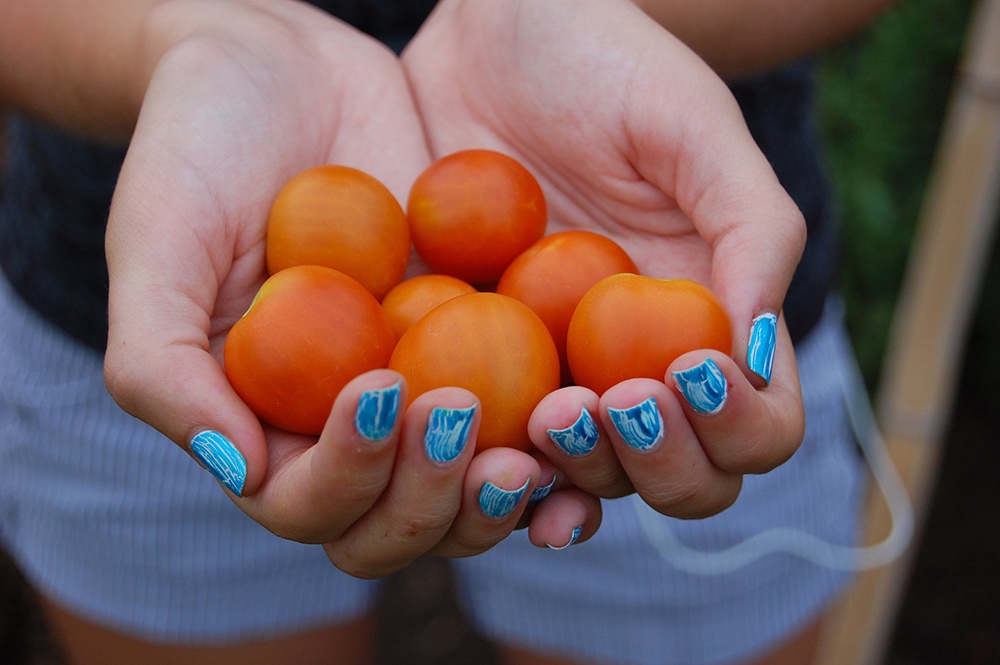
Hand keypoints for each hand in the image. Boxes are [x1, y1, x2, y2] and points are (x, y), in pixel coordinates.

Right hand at [102, 0, 597, 575]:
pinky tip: (594, 397)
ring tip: (549, 423)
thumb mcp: (157, 240)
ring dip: (508, 484)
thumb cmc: (199, 147)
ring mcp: (419, 390)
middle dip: (435, 498)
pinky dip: (562, 427)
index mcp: (265, 425)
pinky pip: (528, 408)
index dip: (346, 478)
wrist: (284, 68)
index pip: (307, 504)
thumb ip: (162, 365)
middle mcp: (344, 428)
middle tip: (466, 419)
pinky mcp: (483, 344)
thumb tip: (238, 472)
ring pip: (471, 490)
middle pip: (397, 523)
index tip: (379, 390)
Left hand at [403, 0, 806, 517]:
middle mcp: (645, 363)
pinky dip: (496, 468)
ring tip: (543, 414)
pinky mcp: (481, 359)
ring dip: (576, 475)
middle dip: (654, 465)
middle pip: (683, 479)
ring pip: (592, 480)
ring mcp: (563, 370)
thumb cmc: (609, 64)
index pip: (761, 425)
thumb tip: (754, 356)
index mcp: (714, 319)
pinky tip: (478, 452)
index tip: (685, 371)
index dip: (739, 430)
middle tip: (598, 400)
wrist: (495, 39)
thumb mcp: (693, 127)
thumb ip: (751, 231)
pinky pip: (496, 441)